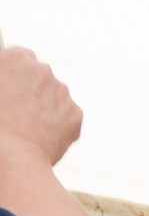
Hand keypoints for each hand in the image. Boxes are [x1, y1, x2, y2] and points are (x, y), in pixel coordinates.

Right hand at [0, 47, 82, 166]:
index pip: (21, 57)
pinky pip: (66, 117)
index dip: (15, 75)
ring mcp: (62, 91)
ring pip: (55, 96)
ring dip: (45, 107)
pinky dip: (57, 126)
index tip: (12, 88)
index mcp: (15, 59)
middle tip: (17, 113)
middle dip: (32, 90)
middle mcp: (42, 70)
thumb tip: (8, 88)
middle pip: (40, 76)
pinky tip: (41, 139)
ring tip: (27, 129)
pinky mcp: (75, 114)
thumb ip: (4, 78)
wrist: (12, 159)